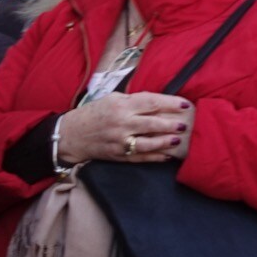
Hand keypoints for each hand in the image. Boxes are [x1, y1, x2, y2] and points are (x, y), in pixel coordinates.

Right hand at [57, 92, 193, 164]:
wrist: (71, 135)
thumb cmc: (94, 113)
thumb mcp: (112, 99)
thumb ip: (134, 101)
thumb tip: (158, 103)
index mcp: (121, 105)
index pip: (151, 102)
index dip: (170, 103)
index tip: (185, 104)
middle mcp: (122, 123)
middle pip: (152, 123)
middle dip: (171, 124)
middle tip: (184, 124)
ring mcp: (120, 141)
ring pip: (148, 143)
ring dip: (165, 142)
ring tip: (178, 140)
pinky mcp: (118, 156)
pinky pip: (140, 157)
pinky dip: (155, 157)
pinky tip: (167, 155)